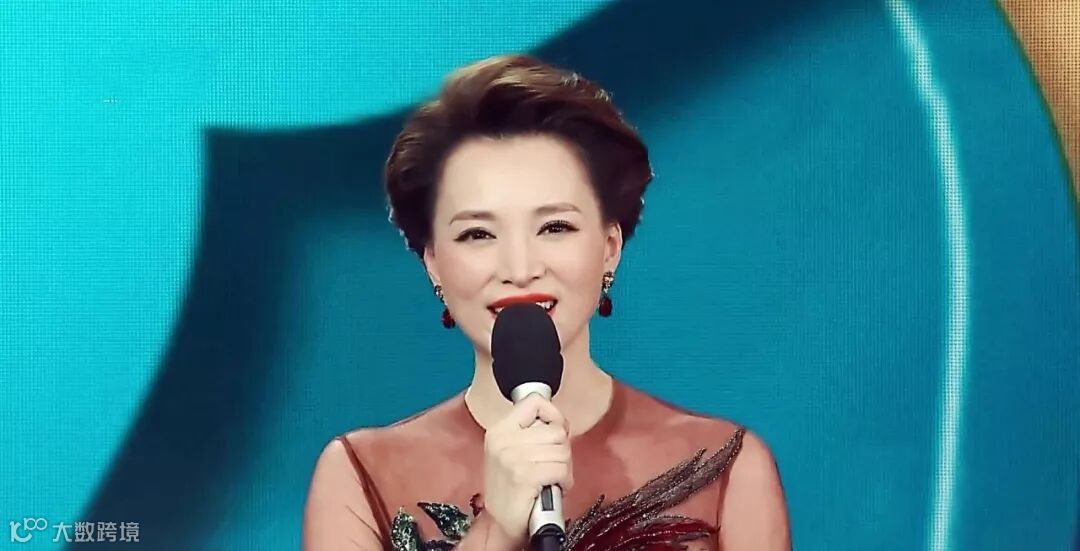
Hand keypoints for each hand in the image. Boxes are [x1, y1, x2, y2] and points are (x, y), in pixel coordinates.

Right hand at [481, 394, 573, 546]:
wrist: (501, 525)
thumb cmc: (511, 489)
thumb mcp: (511, 452)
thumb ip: (531, 432)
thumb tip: (559, 422)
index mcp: (499, 430)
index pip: (534, 401)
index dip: (553, 415)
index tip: (555, 432)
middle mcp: (502, 440)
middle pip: (555, 429)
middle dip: (563, 450)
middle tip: (553, 465)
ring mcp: (512, 457)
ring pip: (562, 449)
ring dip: (565, 467)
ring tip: (553, 478)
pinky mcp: (523, 475)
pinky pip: (560, 468)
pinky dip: (566, 480)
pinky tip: (556, 487)